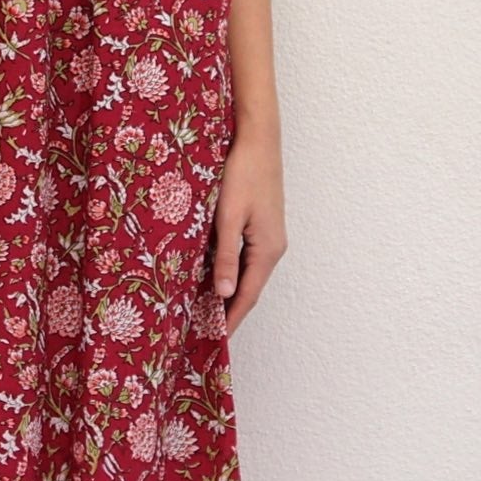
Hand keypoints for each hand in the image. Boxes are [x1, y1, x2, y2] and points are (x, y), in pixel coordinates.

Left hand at [211, 128, 286, 338]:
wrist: (258, 140)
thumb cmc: (242, 174)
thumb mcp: (228, 216)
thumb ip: (226, 255)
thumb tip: (224, 293)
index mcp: (267, 250)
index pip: (247, 295)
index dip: (231, 319)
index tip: (215, 340)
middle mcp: (274, 248)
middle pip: (250, 288)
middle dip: (230, 310)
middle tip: (206, 331)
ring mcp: (270, 236)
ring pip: (248, 273)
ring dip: (230, 291)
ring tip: (207, 309)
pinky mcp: (263, 225)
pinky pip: (247, 257)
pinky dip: (233, 271)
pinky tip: (216, 275)